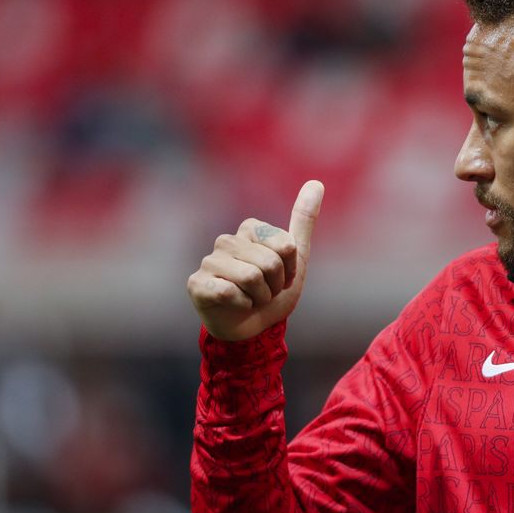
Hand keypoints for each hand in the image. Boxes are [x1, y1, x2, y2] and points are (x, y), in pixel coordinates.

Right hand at [188, 180, 323, 341]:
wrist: (253, 329)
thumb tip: (316, 183)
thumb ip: (303, 221)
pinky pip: (230, 292)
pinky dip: (242, 305)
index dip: (289, 269)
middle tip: (265, 292)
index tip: (281, 278)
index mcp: (249, 229)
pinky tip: (235, 305)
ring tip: (251, 298)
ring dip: (260, 297)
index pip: (286, 246)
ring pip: (252, 277)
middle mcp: (226, 240)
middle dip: (275, 285)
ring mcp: (209, 261)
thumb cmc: (273, 291)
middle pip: (270, 262)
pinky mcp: (197, 284)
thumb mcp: (296, 258)